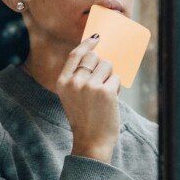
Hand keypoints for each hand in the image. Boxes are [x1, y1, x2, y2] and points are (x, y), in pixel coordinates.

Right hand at [58, 35, 121, 162]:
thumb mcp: (72, 96)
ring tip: (105, 96)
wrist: (91, 141)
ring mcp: (90, 86)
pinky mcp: (105, 92)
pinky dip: (117, 88)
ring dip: (110, 77)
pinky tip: (111, 102)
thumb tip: (97, 55)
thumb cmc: (85, 119)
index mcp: (63, 82)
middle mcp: (74, 82)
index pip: (75, 55)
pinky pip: (116, 78)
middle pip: (94, 57)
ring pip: (108, 65)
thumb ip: (79, 77)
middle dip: (102, 65)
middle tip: (102, 81)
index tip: (96, 38)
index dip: (87, 44)